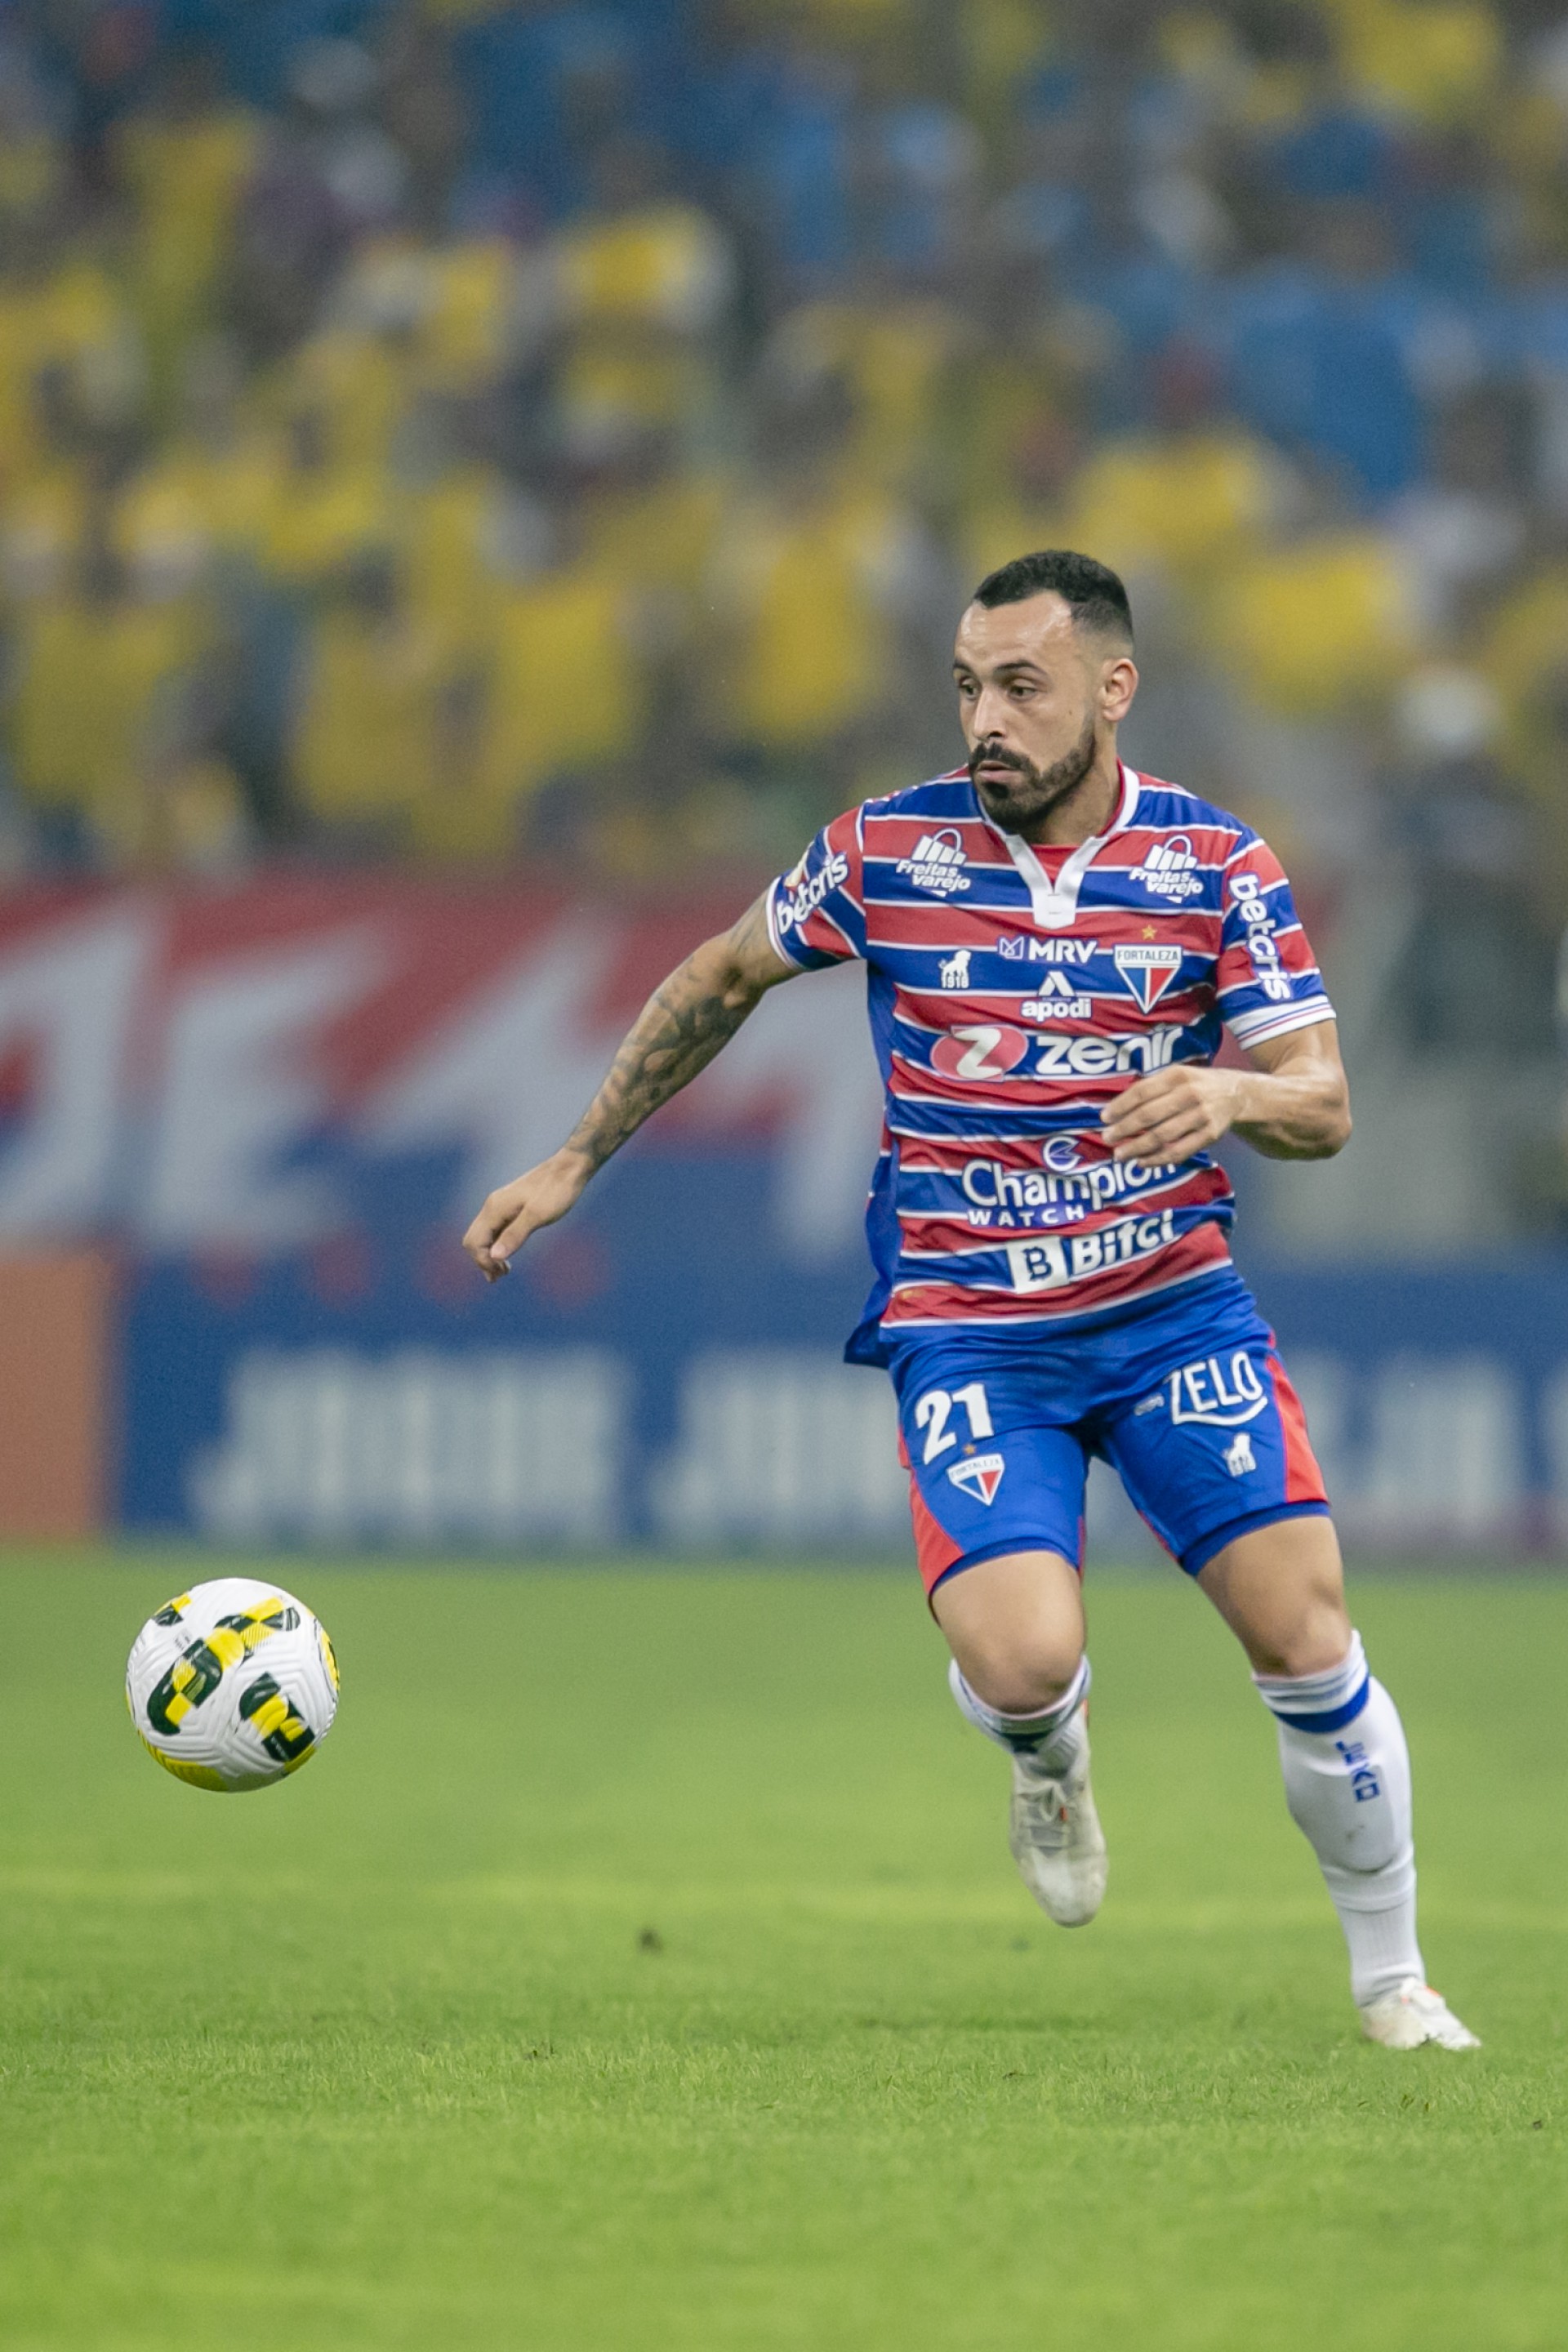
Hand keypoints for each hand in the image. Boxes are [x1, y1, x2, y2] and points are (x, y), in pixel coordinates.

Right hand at [463, 1150, 591, 1281]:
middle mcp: (493, 1206)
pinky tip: (508, 1254)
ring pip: (483, 1235)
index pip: (474, 1242)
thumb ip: (515, 1235)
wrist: (569, 1168)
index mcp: (495, 1209)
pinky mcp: (510, 1206)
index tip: (500, 1275)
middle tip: (499, 1278)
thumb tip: (494, 1257)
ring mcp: (500, 1206)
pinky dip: (496, 1245)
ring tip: (504, 1272)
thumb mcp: (538, 1215)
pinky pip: (494, 1229)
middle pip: (473, 1239)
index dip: (483, 1262)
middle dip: (482, 1261)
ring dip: (489, 1255)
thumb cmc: (557, 1191)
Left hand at [1101, 1065, 1243, 1165]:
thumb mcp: (1177, 1074)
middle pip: (1149, 1114)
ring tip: (1120, 1155)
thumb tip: (1117, 1107)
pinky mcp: (1210, 1135)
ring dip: (1137, 1147)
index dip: (1120, 1105)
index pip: (1142, 1091)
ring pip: (1163, 1136)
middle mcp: (1190, 1094)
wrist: (1236, 1093)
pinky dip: (1158, 1159)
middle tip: (1107, 1138)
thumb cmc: (1196, 1084)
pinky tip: (1143, 1162)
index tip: (1104, 1118)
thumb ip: (1152, 1087)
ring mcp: (1201, 1115)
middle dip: (1124, 1128)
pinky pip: (1179, 1151)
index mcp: (1177, 1075)